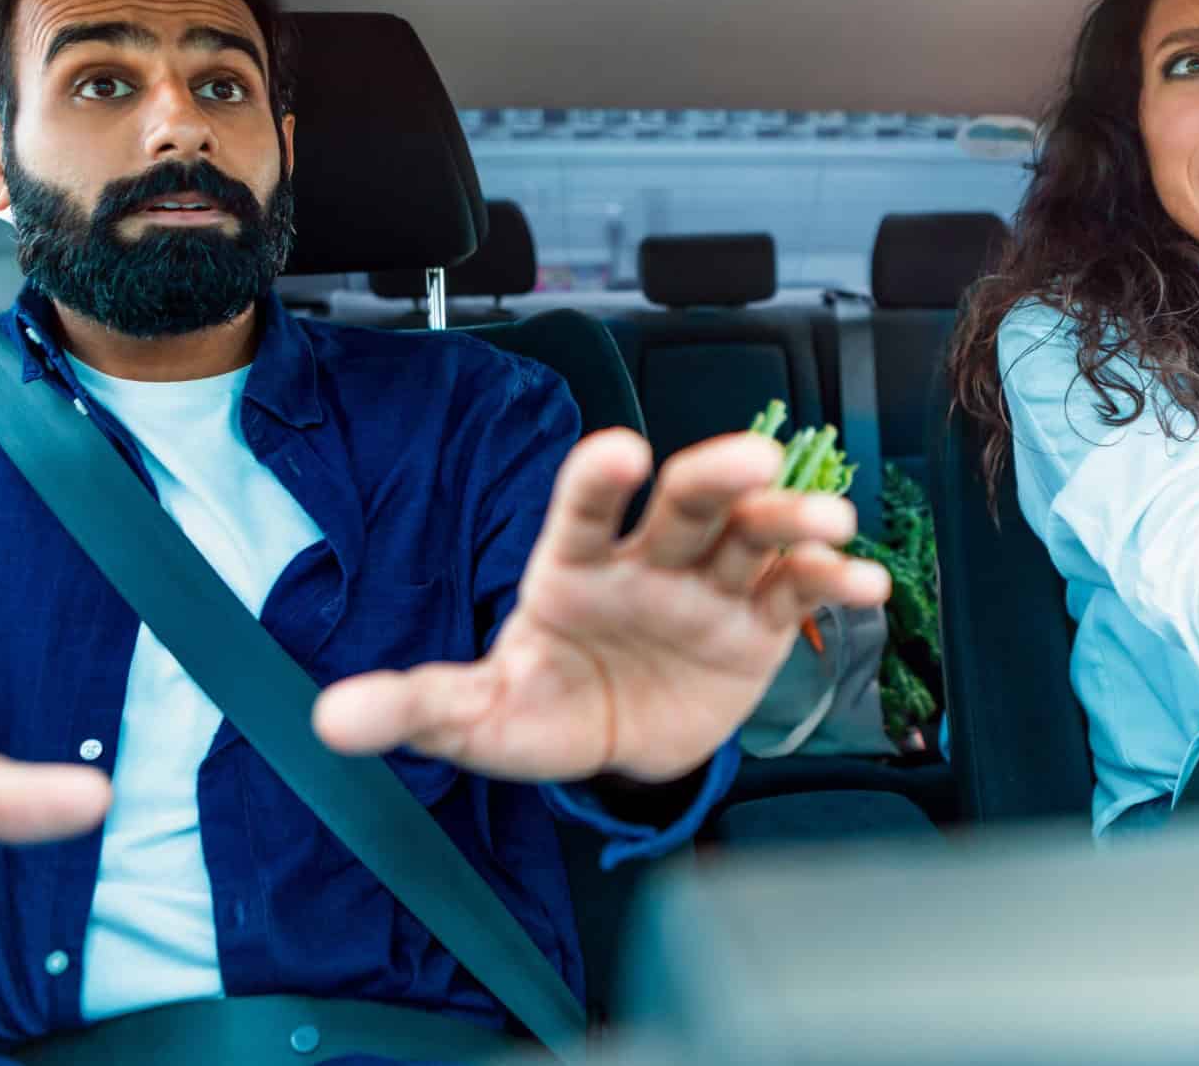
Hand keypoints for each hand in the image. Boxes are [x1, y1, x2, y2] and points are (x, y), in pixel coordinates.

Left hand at [313, 428, 891, 782]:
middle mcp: (647, 561)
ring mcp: (708, 585)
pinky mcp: (758, 620)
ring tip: (829, 519)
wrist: (618, 746)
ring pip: (753, 534)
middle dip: (715, 477)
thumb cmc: (544, 708)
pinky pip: (798, 591)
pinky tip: (867, 582)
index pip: (584, 511)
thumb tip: (331, 721)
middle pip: (686, 504)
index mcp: (574, 568)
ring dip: (792, 519)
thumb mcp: (482, 716)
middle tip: (751, 461)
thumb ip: (419, 707)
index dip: (599, 479)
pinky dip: (834, 581)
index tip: (618, 452)